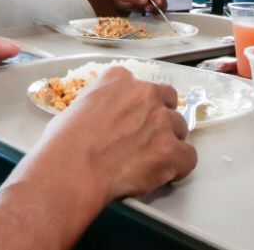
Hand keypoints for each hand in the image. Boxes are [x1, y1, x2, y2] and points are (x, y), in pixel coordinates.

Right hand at [36, 67, 196, 201]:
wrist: (73, 168)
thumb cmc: (65, 143)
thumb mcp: (78, 106)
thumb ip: (102, 104)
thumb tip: (104, 119)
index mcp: (120, 79)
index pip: (143, 86)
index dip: (141, 106)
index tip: (134, 119)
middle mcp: (145, 93)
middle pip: (168, 103)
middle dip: (160, 120)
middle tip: (145, 139)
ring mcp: (162, 121)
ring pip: (180, 129)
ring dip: (169, 143)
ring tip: (148, 161)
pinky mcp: (172, 150)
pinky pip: (188, 157)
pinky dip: (178, 167)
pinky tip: (161, 174)